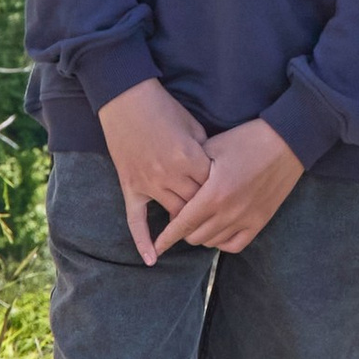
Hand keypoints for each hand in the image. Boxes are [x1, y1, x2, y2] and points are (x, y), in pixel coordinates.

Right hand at [97, 75, 213, 262]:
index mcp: (189, 158)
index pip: (213, 187)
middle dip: (208, 208)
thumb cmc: (164, 109)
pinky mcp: (131, 185)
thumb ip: (206, 154)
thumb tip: (216, 174)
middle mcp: (169, 175)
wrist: (126, 100)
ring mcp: (148, 182)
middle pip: (196, 204)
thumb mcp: (193, 127)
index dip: (222, 191)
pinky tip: (152, 258)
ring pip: (173, 213)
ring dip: (186, 220)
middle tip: (219, 213)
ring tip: (199, 227)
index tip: (232, 194)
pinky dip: (143, 241)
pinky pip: (136, 220)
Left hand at [157, 117, 305, 258]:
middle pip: (195, 236)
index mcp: (214, 195)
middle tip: (181, 216)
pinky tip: (218, 230)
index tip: (157, 245)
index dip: (167, 236)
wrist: (287, 142)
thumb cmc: (248, 140)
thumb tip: (177, 186)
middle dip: (183, 230)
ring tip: (199, 221)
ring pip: (213, 242)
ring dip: (201, 235)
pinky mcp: (261, 221)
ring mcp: (247, 219)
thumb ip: (192, 171)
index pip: (183, 224)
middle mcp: (229, 213)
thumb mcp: (213, 148)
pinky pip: (235, 244)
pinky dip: (222, 241)